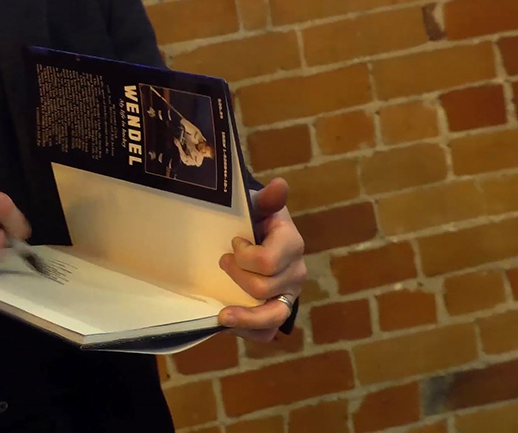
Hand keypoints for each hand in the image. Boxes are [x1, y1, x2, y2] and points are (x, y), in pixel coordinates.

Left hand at [218, 178, 306, 340]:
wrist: (256, 233)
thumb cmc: (255, 219)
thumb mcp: (258, 205)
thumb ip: (267, 199)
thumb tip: (279, 185)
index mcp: (292, 245)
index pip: (267, 262)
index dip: (244, 256)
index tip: (233, 243)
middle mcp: (296, 273)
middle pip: (262, 288)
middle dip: (235, 276)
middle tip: (222, 262)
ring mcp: (288, 295)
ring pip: (272, 317)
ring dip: (245, 318)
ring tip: (222, 316)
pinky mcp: (278, 311)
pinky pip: (268, 332)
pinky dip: (249, 331)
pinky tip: (229, 323)